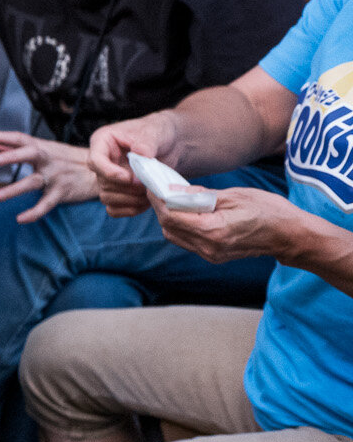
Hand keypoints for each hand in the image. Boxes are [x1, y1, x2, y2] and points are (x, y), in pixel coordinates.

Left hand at [0, 131, 98, 222]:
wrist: (100, 170)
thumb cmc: (66, 158)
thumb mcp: (44, 149)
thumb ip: (16, 148)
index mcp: (42, 148)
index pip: (20, 139)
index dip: (1, 136)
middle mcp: (48, 160)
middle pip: (30, 154)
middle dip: (13, 156)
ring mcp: (55, 176)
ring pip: (34, 182)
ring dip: (15, 189)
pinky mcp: (62, 192)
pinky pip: (46, 204)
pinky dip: (34, 212)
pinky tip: (20, 219)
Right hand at [87, 111, 181, 216]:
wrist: (170, 145)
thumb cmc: (159, 132)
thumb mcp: (155, 132)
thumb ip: (146, 143)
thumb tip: (140, 155)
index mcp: (103, 142)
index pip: (95, 161)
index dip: (109, 172)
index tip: (129, 178)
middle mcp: (102, 162)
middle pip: (102, 183)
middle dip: (126, 188)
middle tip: (148, 185)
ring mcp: (108, 179)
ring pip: (107, 198)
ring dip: (130, 200)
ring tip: (150, 193)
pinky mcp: (117, 192)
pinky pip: (114, 209)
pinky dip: (129, 210)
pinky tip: (146, 203)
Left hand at [155, 187, 307, 264]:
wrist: (289, 235)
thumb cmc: (268, 211)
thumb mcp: (235, 195)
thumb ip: (201, 195)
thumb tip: (173, 190)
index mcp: (213, 230)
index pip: (172, 216)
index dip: (158, 200)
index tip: (152, 185)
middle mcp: (208, 247)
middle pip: (169, 227)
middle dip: (160, 208)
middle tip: (158, 189)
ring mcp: (210, 254)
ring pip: (175, 236)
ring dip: (169, 217)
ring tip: (171, 198)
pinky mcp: (213, 256)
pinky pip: (186, 241)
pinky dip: (181, 226)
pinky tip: (185, 211)